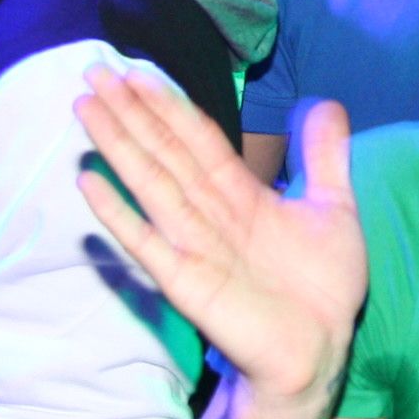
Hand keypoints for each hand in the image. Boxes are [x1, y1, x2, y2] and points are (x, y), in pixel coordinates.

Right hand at [75, 70, 366, 409]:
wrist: (322, 348)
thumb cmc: (323, 286)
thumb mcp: (333, 207)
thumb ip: (326, 156)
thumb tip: (325, 101)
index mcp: (240, 194)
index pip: (196, 138)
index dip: (167, 104)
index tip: (136, 70)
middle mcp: (210, 213)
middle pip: (164, 151)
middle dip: (130, 112)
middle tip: (93, 70)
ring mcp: (195, 246)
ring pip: (151, 183)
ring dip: (118, 145)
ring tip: (85, 107)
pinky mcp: (187, 282)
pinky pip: (147, 243)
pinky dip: (119, 214)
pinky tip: (89, 184)